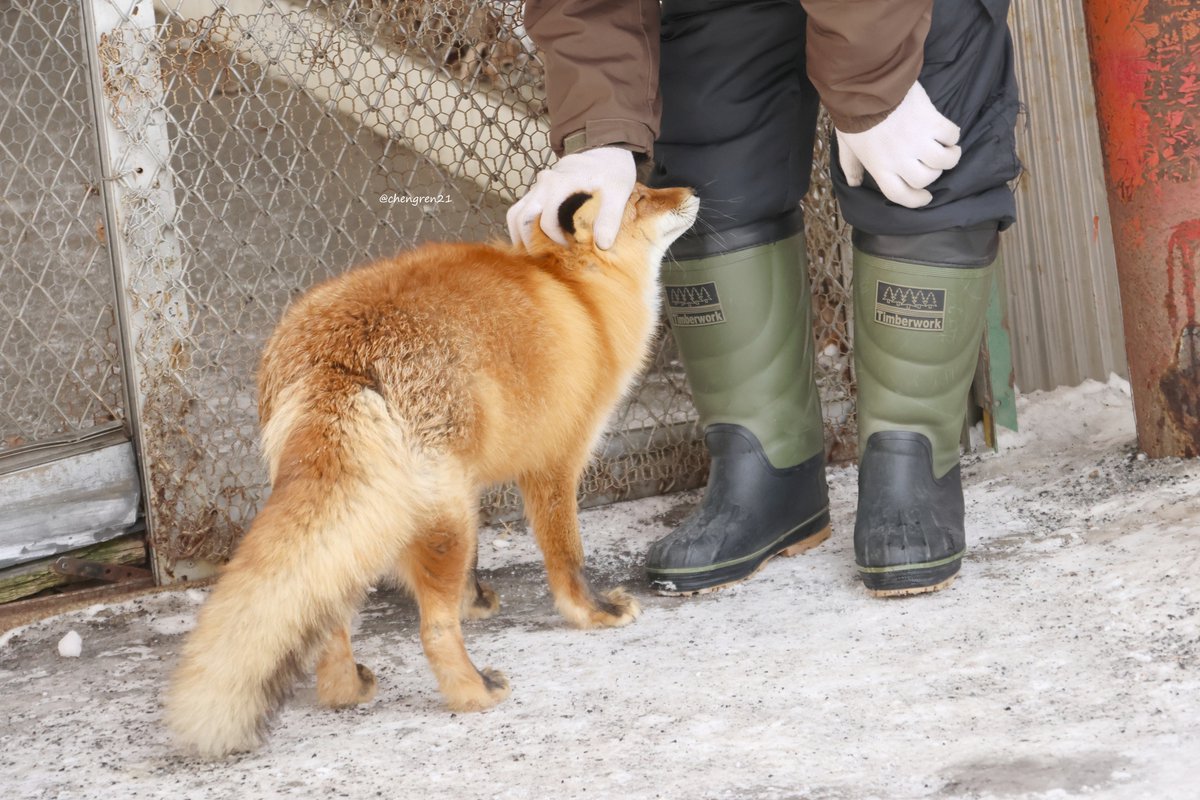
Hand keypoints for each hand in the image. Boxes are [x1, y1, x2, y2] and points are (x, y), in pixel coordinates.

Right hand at [507, 147, 635, 248]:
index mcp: (561, 183)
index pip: (547, 219)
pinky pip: (519, 212)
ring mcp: (537, 187)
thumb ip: (610, 219)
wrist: (603, 154)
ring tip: (535, 256)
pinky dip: (522, 229)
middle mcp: (543, 184)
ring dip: (520, 237)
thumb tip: (602, 245)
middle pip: (522, 218)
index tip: (570, 249)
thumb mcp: (617, 194)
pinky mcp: (536, 192)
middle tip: (545, 260)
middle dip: (530, 243)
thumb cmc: (612, 174)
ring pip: (515, 215)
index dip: (556, 240)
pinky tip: (535, 244)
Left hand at [835, 82, 961, 208]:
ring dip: (949, 156)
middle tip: (932, 163)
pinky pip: (951, 135)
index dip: (915, 200)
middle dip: (932, 174)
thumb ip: (852, 165)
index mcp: (879, 167)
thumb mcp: (847, 144)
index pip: (900, 195)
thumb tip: (854, 183)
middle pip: (926, 179)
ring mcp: (917, 140)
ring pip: (944, 161)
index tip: (926, 197)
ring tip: (947, 148)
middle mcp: (900, 159)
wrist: (867, 82)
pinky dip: (952, 135)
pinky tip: (946, 131)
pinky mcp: (931, 121)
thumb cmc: (854, 113)